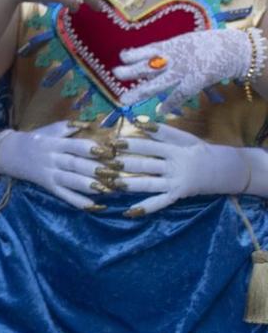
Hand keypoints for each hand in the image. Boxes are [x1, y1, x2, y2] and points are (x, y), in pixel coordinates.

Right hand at [0, 122, 106, 208]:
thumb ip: (69, 127)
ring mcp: (50, 174)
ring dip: (89, 185)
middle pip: (75, 165)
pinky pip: (64, 195)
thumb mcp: (49, 129)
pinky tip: (93, 206)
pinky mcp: (49, 187)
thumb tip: (90, 123)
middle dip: (95, 169)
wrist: (9, 153)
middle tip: (114, 173)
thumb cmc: (35, 139)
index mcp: (54, 143)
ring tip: (107, 189)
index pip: (75, 146)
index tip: (108, 151)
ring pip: (71, 181)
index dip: (91, 149)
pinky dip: (78, 201)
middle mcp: (53, 159)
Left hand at [115, 27, 258, 107]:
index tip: (121, 58)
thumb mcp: (181, 42)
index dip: (132, 55)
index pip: (144, 50)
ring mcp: (181, 72)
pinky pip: (178, 95)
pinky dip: (169, 104)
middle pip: (145, 66)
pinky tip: (159, 111)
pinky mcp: (193, 82)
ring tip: (124, 99)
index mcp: (168, 46)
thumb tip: (146, 56)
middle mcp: (171, 59)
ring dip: (139, 91)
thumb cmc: (205, 45)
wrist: (229, 49)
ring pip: (156, 83)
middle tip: (115, 75)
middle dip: (130, 71)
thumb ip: (164, 50)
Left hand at [115, 122, 255, 213]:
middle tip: (103, 162)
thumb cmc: (203, 151)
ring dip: (128, 183)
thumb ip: (164, 131)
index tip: (112, 142)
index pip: (149, 145)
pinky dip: (146, 207)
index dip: (131, 143)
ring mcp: (177, 182)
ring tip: (109, 182)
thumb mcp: (187, 138)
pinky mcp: (179, 195)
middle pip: (145, 164)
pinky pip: (161, 202)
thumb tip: (140, 121)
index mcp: (175, 149)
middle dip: (123, 163)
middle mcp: (175, 166)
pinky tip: (130, 211)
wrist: (230, 170)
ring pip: (149, 183)